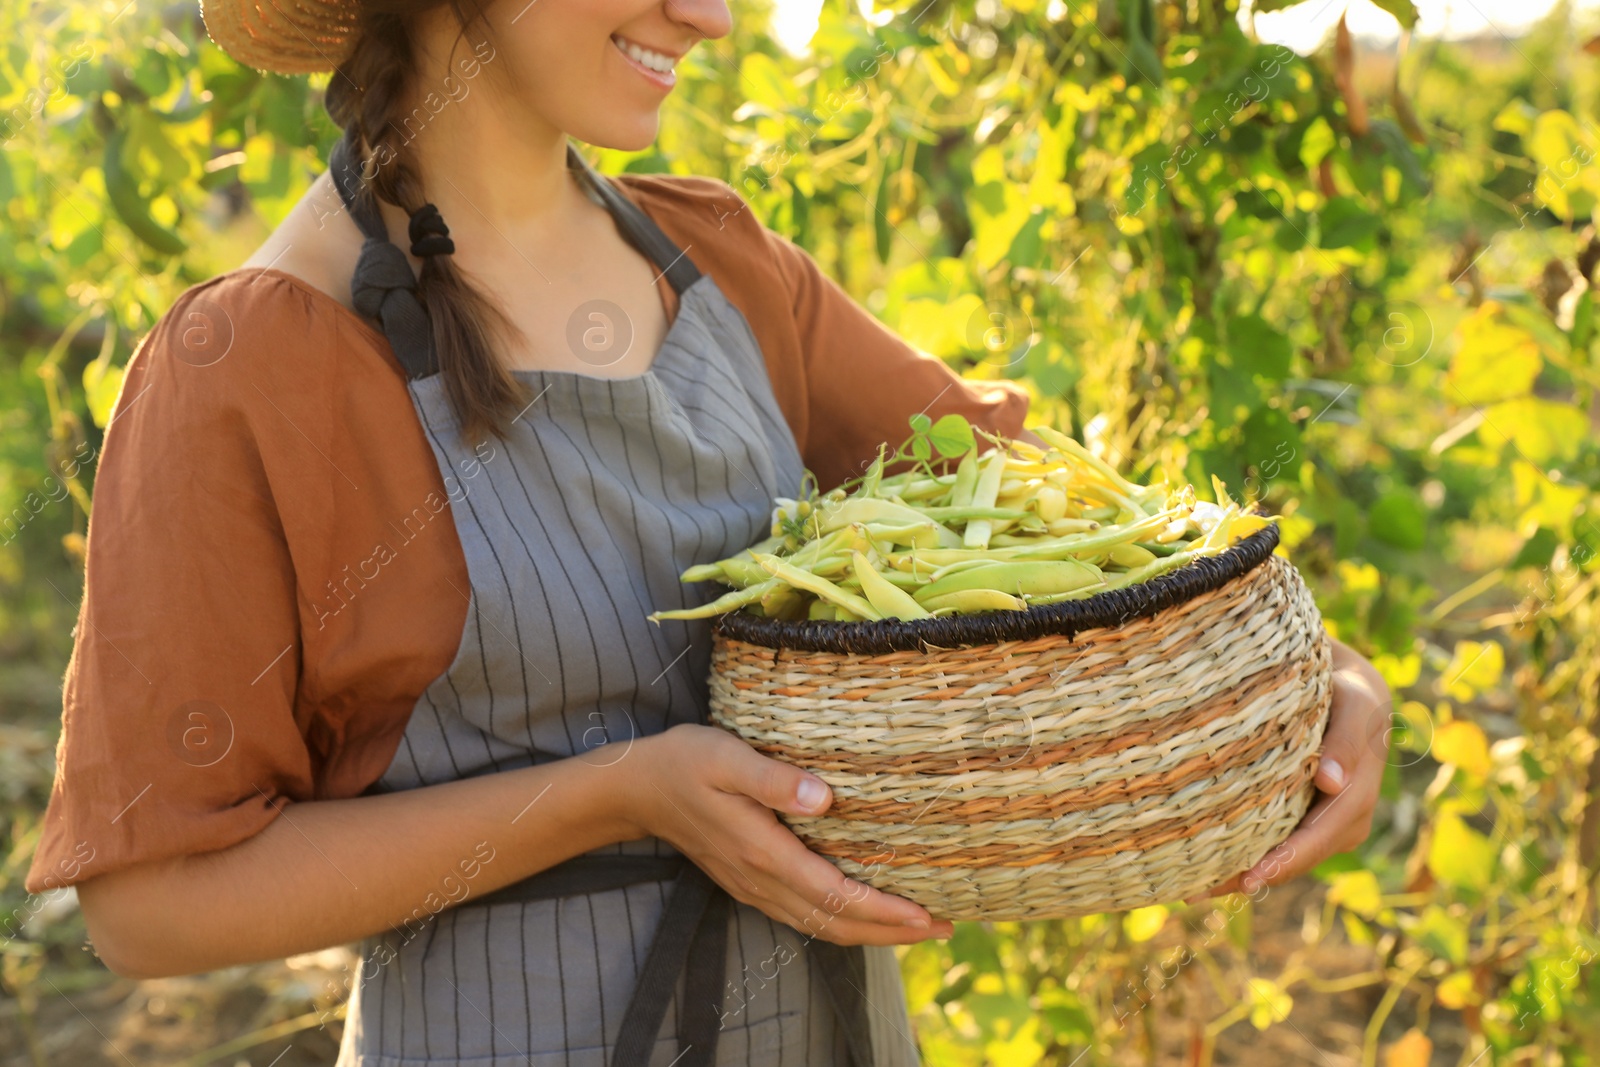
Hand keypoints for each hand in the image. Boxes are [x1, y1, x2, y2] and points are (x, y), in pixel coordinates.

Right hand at [623, 723, 954, 945]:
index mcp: (762, 852)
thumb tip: (825, 798)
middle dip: (892, 931)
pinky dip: (844, 921)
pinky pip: (807, 915)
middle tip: (946, 927)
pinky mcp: (752, 882)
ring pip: (822, 925)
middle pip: (836, 922)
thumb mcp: (726, 756)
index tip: (927, 915)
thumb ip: (774, 779)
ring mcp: (755, 887)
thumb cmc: (685, 762)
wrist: (637, 789)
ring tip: (920, 927)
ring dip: (873, 932)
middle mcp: (762, 880)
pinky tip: (866, 911)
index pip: (834, 894)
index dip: (883, 910)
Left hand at [1184, 635, 1390, 902]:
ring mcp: (1320, 820)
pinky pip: (1272, 839)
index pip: (1320, 838)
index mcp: (1357, 797)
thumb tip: (1332, 784)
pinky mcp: (1298, 813)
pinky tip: (1200, 866)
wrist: (1347, 685)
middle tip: (1199, 890)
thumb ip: (1346, 741)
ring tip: (1190, 886)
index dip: (1286, 860)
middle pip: (1294, 858)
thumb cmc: (1349, 691)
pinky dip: (1240, 853)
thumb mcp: (1355, 705)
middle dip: (1251, 876)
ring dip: (1238, 873)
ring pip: (1280, 855)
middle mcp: (1342, 819)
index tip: (1250, 877)